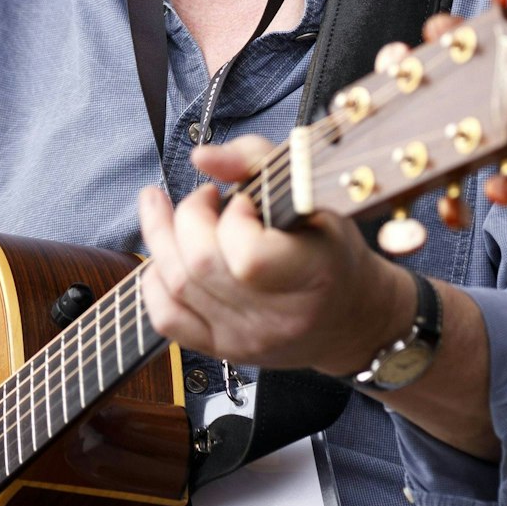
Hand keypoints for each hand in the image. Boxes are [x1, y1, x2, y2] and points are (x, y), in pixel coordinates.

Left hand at [137, 135, 413, 375]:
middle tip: (206, 198)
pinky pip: (167, 318)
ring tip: (173, 211)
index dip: (234, 220)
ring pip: (177, 287)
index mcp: (314, 275)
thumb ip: (255, 160)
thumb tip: (201, 157)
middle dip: (189, 217)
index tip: (244, 201)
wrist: (352, 319)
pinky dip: (154, 280)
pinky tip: (166, 254)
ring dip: (163, 237)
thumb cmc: (333, 251)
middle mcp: (278, 316)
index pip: (249, 258)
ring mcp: (246, 338)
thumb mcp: (313, 194)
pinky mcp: (222, 349)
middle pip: (201, 266)